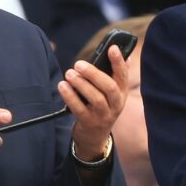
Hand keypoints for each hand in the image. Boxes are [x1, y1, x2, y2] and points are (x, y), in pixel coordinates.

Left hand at [58, 45, 127, 159]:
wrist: (95, 138)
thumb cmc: (101, 108)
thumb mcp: (111, 94)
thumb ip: (114, 74)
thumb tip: (120, 50)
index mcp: (122, 93)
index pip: (123, 75)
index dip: (119, 61)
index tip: (112, 48)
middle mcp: (116, 105)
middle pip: (109, 87)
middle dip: (93, 73)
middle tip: (78, 64)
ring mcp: (103, 116)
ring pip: (95, 98)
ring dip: (81, 84)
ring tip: (69, 73)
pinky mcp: (89, 123)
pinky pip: (79, 109)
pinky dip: (70, 96)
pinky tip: (62, 86)